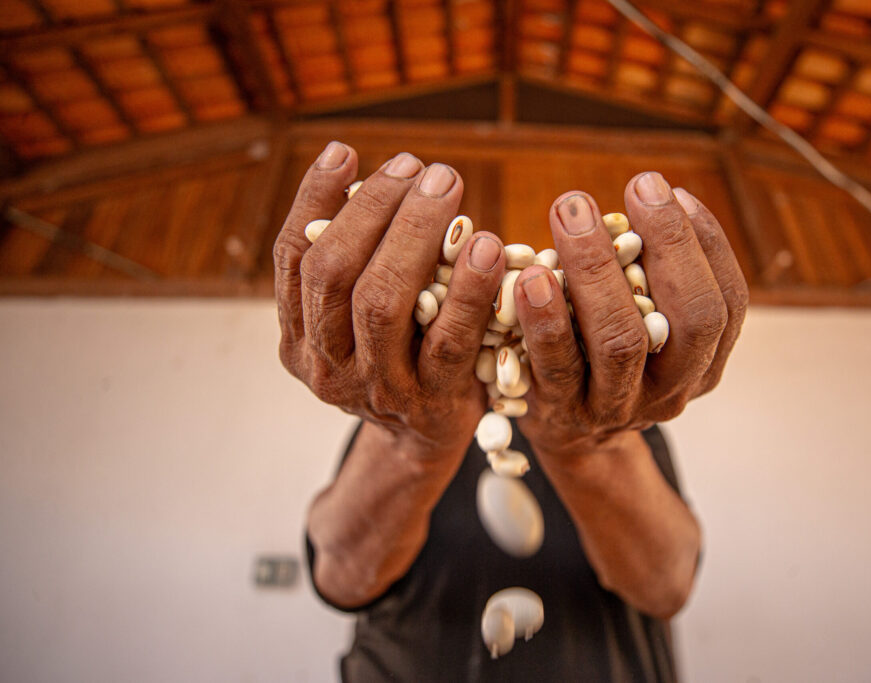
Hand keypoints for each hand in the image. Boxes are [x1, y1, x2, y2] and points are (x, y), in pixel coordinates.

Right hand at [273, 143, 506, 459]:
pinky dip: (467, 289)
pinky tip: (487, 246)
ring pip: (381, 303)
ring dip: (413, 235)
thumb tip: (367, 179)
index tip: (344, 152)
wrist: (423, 441)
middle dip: (373, 209)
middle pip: (334, 274)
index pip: (294, 259)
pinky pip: (448, 340)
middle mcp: (326, 366)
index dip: (315, 201)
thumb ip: (356, 264)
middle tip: (414, 165)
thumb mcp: (359, 320)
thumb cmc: (399, 357)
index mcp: (298, 339)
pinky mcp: (431, 401)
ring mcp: (376, 387)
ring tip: (445, 185)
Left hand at [512, 172, 747, 463]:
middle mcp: (671, 389)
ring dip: (597, 270)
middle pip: (693, 319)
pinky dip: (544, 316)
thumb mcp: (644, 322)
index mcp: (703, 364)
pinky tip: (531, 273)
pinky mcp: (562, 413)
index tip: (675, 190)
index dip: (708, 244)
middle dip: (671, 243)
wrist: (568, 437)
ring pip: (621, 341)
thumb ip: (653, 276)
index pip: (727, 303)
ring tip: (573, 213)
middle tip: (639, 184)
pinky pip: (556, 364)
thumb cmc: (604, 354)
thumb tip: (655, 196)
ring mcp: (618, 406)